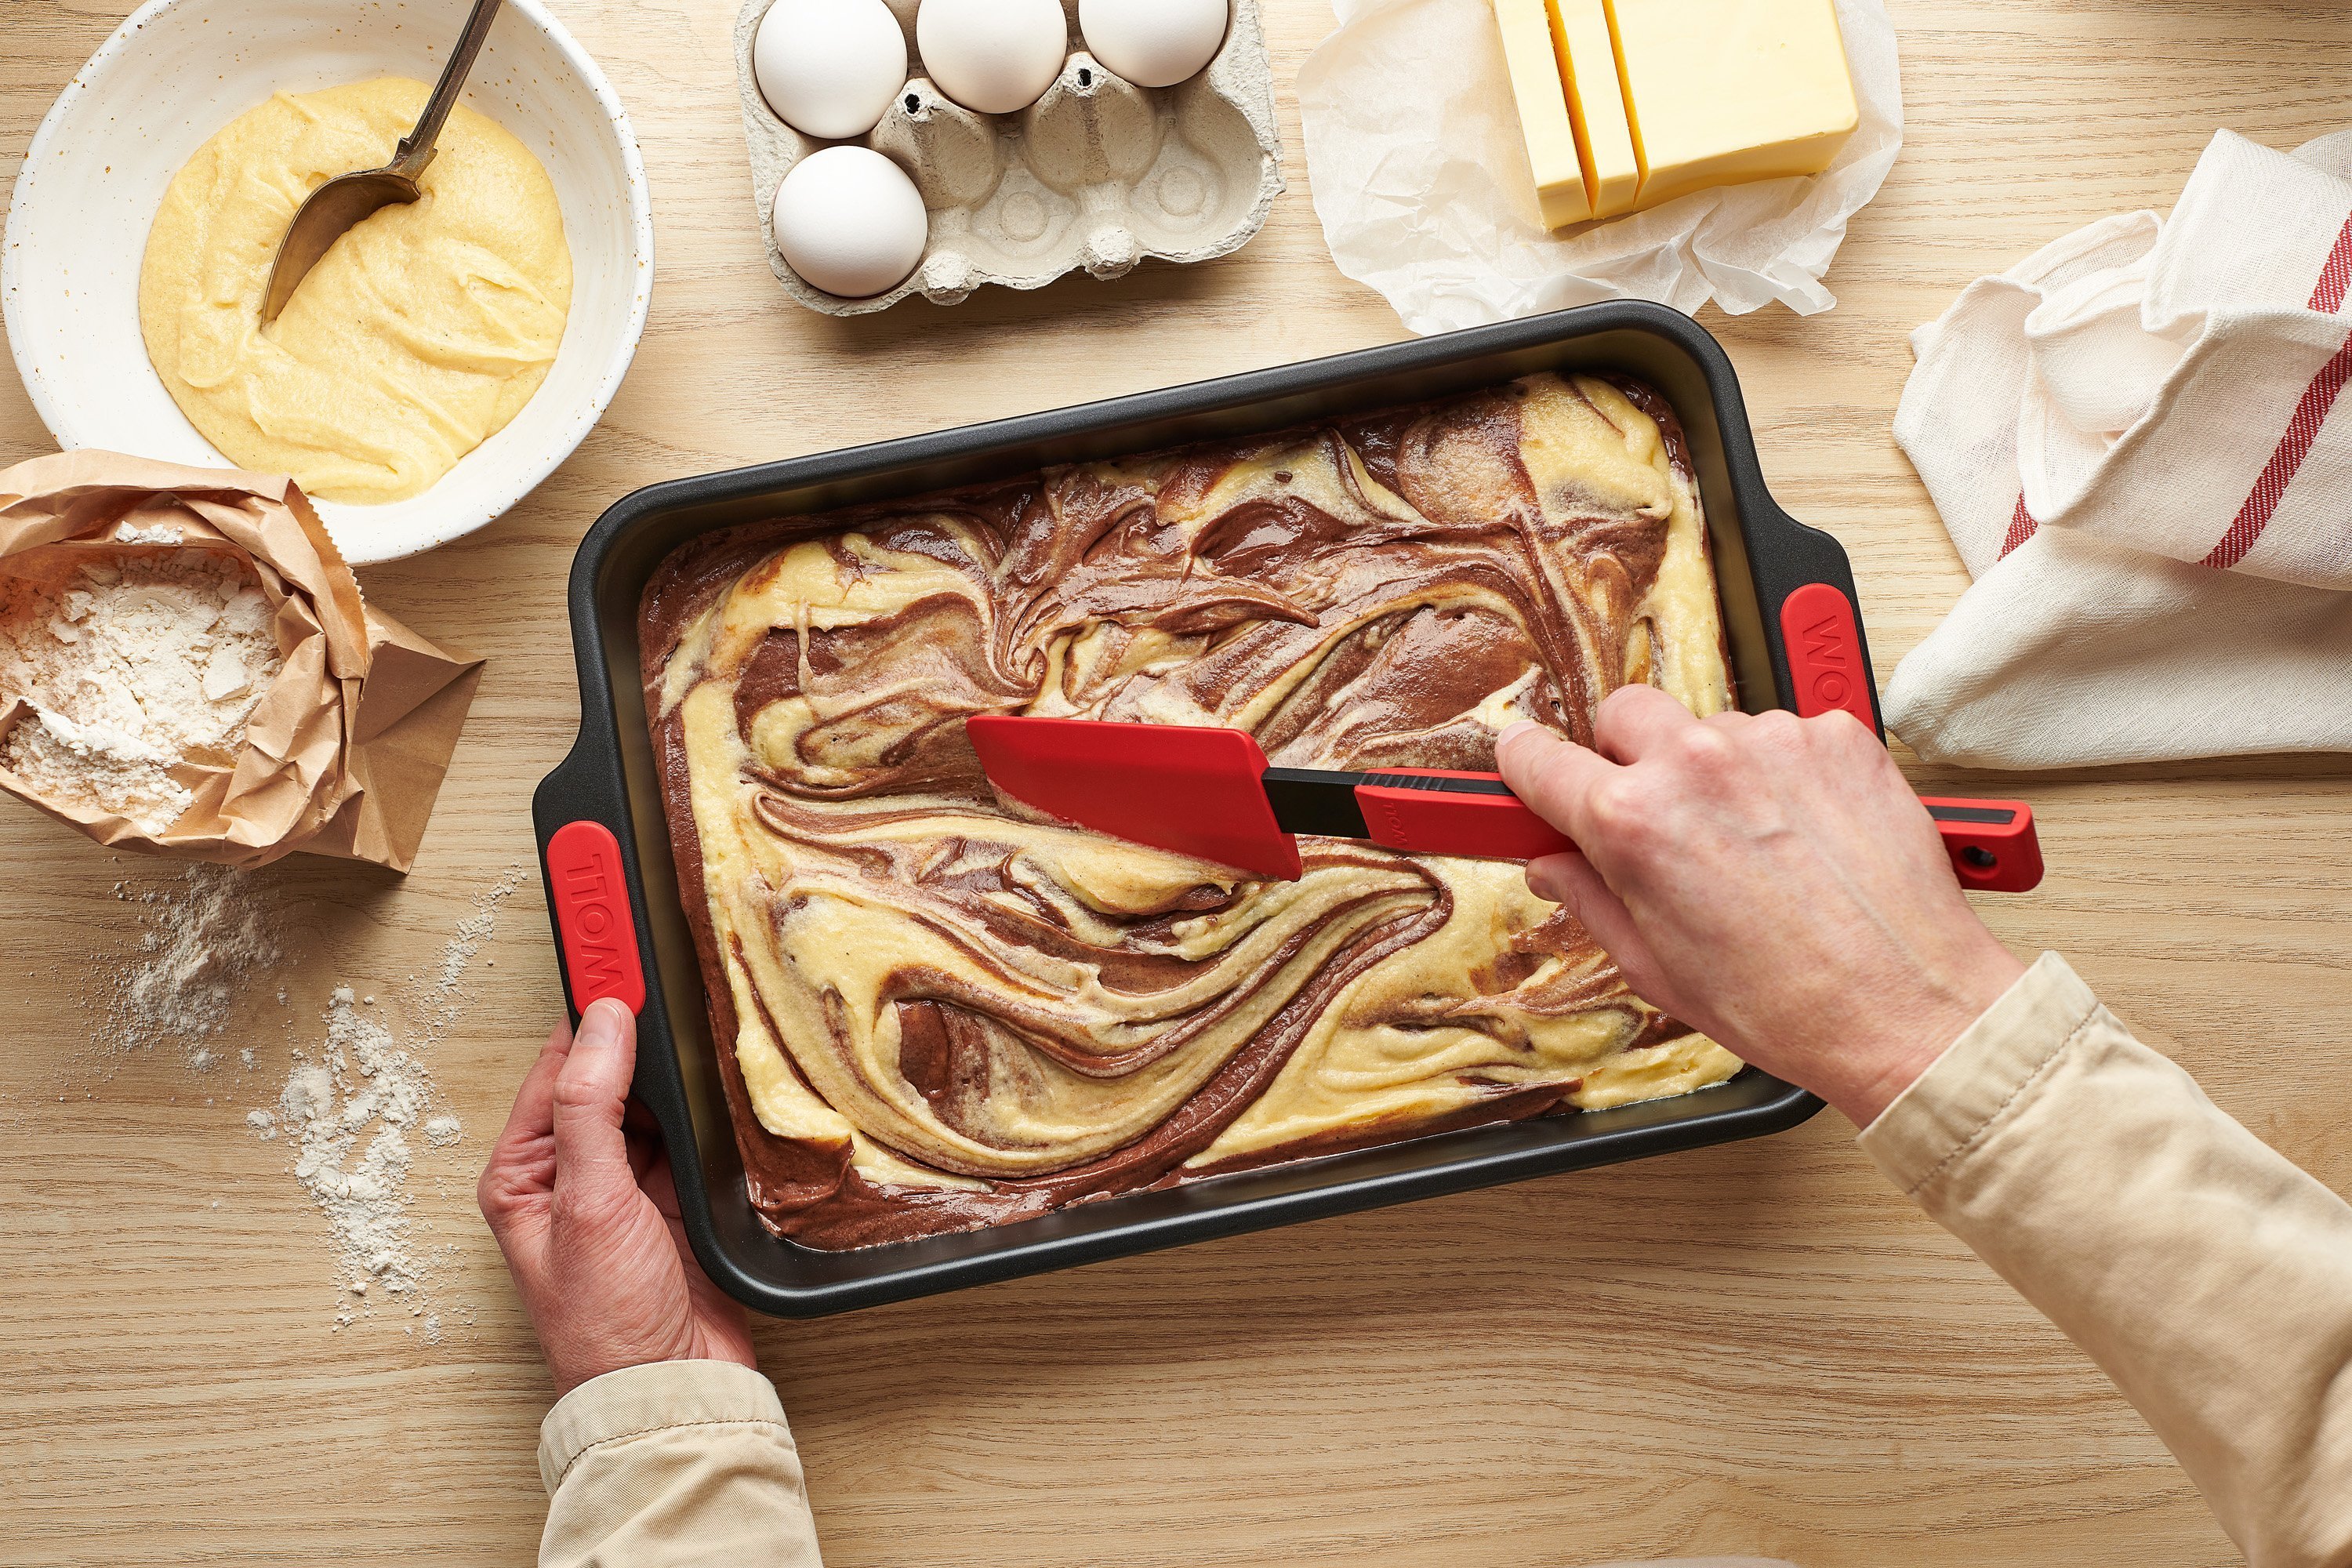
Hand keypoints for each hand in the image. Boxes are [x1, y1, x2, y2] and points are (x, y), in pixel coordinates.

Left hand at [478, 998, 756, 1397]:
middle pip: (608, 1075)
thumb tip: (604, 1020)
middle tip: (672, 972)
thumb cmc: (606, 1323)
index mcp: (523, 1171)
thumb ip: (592, 1107)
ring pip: (653, 1103)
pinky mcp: (676, 1201)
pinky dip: (707, 1112)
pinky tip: (727, 1084)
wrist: (672, 1392)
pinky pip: (692, 1136)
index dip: (590, 1006)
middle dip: (640, 1032)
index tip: (619, 950)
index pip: (559, 1063)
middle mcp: (570, 1173)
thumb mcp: (587, 1203)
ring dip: (677, 1072)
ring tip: (705, 1021)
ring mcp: (626, 1187)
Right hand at [1497, 689, 2023, 1125]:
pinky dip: (1784, 771)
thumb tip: (1555, 865)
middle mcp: (1697, 765)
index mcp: (1633, 823)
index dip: (1523, 766)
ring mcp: (1773, 742)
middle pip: (1623, 715)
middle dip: (1622, 757)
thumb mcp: (1655, 968)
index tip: (1523, 764)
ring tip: (1750, 844)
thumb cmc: (1789, 1005)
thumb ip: (1590, 899)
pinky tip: (1801, 833)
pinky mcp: (1838, 737)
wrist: (1908, 1009)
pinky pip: (1785, 733)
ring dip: (1712, 768)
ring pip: (1709, 726)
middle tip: (1649, 815)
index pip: (1539, 760)